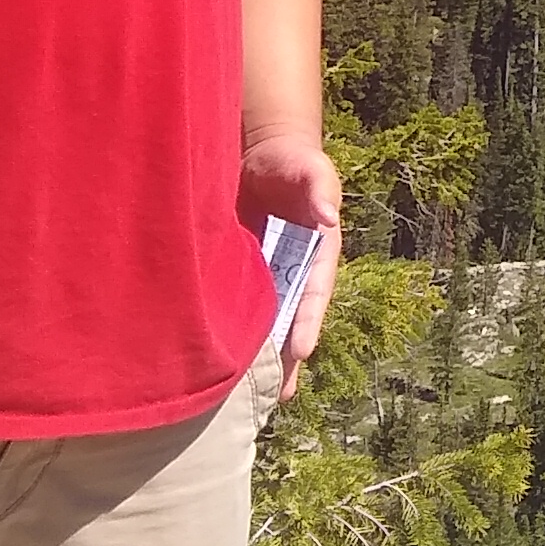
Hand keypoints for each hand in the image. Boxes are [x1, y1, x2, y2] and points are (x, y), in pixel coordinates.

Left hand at [239, 136, 342, 403]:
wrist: (256, 148)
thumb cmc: (290, 158)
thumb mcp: (308, 166)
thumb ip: (318, 186)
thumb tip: (329, 217)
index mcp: (319, 249)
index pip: (316, 290)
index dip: (309, 320)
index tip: (302, 352)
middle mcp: (294, 268)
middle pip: (292, 318)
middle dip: (288, 357)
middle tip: (281, 396)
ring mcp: (265, 272)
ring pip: (264, 319)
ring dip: (260, 355)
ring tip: (248, 396)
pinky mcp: (237, 270)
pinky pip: (235, 305)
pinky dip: (231, 332)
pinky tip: (215, 362)